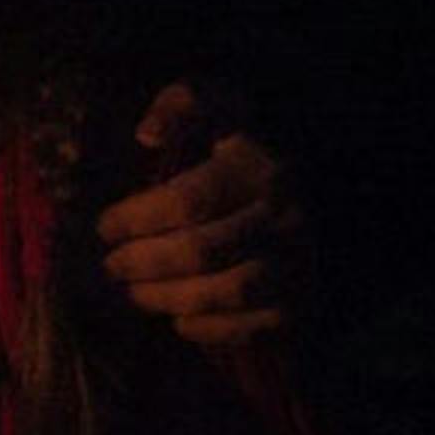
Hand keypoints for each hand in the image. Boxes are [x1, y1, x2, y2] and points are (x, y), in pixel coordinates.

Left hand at [96, 84, 303, 345]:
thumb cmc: (240, 146)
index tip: (105, 227)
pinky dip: (209, 328)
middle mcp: (282, 216)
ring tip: (135, 293)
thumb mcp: (217, 105)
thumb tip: (147, 135)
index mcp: (256, 168)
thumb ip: (180, 106)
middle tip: (111, 265)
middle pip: (201, 251)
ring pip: (228, 291)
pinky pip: (253, 326)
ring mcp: (297, 261)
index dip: (136, 219)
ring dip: (169, 298)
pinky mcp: (301, 300)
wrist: (330, 184)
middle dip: (143, 263)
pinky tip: (179, 319)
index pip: (187, 201)